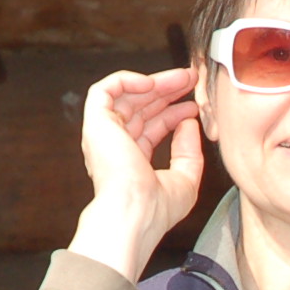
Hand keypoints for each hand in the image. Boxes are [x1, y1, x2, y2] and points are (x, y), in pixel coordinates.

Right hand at [71, 67, 205, 275]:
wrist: (134, 212)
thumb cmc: (156, 208)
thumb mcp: (185, 179)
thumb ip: (189, 152)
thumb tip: (189, 122)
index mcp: (131, 162)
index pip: (150, 129)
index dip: (172, 114)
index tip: (194, 106)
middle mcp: (114, 147)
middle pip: (140, 109)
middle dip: (167, 92)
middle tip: (191, 80)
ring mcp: (103, 134)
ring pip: (126, 96)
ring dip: (155, 83)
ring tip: (183, 77)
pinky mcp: (96, 122)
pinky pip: (105, 90)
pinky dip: (127, 80)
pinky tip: (152, 83)